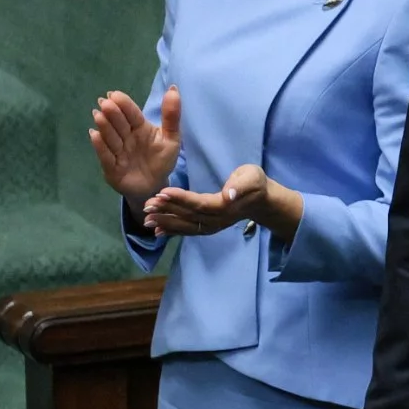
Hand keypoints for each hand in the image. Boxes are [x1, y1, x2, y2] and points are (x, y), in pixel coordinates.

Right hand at [90, 87, 180, 209]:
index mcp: (140, 128)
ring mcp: (118, 152)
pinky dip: (100, 146)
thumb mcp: (171, 139)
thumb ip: (171, 116)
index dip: (124, 104)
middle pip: (119, 124)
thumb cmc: (161, 160)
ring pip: (110, 137)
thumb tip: (174, 88)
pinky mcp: (111, 168)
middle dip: (112, 113)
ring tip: (99, 115)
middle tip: (106, 103)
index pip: (132, 114)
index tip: (115, 94)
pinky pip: (105, 156)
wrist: (154, 186)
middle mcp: (126, 138)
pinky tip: (94, 135)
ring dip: (104, 127)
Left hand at [142, 163, 301, 241]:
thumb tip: (229, 195)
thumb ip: (241, 185)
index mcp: (225, 206)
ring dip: (166, 223)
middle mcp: (217, 220)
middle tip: (147, 205)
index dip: (181, 199)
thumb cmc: (255, 183)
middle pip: (189, 216)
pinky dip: (172, 231)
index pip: (200, 204)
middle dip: (167, 211)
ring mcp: (212, 226)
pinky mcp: (207, 227)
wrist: (261, 201)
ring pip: (186, 226)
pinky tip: (157, 230)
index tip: (162, 192)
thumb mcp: (252, 177)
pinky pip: (188, 231)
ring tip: (147, 219)